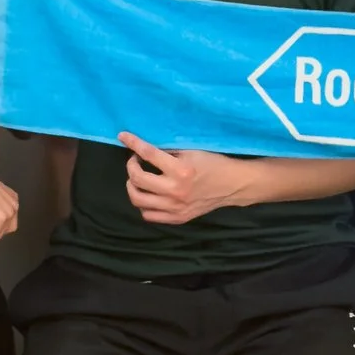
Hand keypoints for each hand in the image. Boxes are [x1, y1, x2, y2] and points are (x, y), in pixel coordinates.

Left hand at [118, 132, 246, 224]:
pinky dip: (143, 204)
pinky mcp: (177, 218)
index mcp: (181, 170)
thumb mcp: (192, 150)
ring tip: (138, 178)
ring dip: (132, 186)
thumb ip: (168, 150)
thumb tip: (145, 146)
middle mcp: (175, 191)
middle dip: (131, 166)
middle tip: (136, 160)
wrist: (232, 185)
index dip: (133, 143)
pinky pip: (148, 215)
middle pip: (137, 179)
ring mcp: (175, 208)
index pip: (148, 154)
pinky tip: (149, 194)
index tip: (123, 136)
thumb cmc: (213, 163)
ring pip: (138, 199)